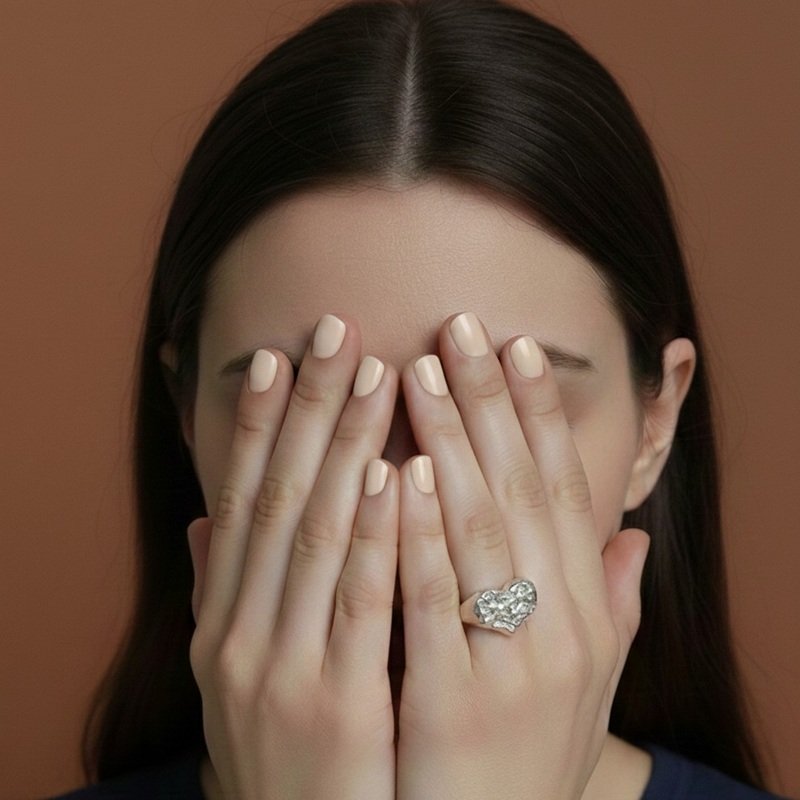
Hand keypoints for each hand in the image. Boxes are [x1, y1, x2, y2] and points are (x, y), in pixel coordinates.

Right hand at [187, 314, 398, 799]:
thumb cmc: (283, 750)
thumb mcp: (236, 674)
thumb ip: (225, 595)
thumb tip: (209, 522)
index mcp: (223, 618)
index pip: (242, 497)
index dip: (256, 422)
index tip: (278, 354)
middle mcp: (239, 629)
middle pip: (279, 495)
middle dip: (308, 408)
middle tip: (336, 330)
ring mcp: (281, 665)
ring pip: (317, 532)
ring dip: (343, 446)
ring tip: (372, 371)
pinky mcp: (332, 704)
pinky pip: (360, 602)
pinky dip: (374, 533)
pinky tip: (393, 471)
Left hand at [395, 312, 649, 799]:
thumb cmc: (531, 753)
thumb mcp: (589, 685)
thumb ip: (611, 607)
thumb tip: (633, 537)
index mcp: (584, 614)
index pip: (564, 492)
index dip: (540, 415)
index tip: (516, 349)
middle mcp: (558, 630)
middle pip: (520, 492)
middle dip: (487, 404)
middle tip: (458, 327)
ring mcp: (508, 667)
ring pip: (479, 533)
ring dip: (448, 445)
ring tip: (419, 371)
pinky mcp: (452, 705)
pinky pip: (432, 605)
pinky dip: (415, 535)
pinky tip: (396, 472)